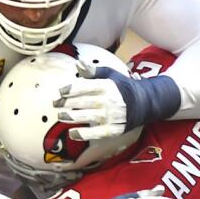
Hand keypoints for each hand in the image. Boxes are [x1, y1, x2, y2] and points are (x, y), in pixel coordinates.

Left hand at [56, 65, 179, 140]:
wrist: (144, 103)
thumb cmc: (122, 87)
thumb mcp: (110, 75)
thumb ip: (92, 71)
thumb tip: (78, 64)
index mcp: (105, 86)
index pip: (82, 87)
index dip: (68, 90)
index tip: (60, 92)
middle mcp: (107, 101)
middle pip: (80, 102)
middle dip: (64, 103)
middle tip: (55, 104)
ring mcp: (110, 116)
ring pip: (85, 117)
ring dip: (69, 117)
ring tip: (61, 116)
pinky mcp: (113, 129)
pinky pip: (94, 133)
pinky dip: (82, 134)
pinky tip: (72, 133)